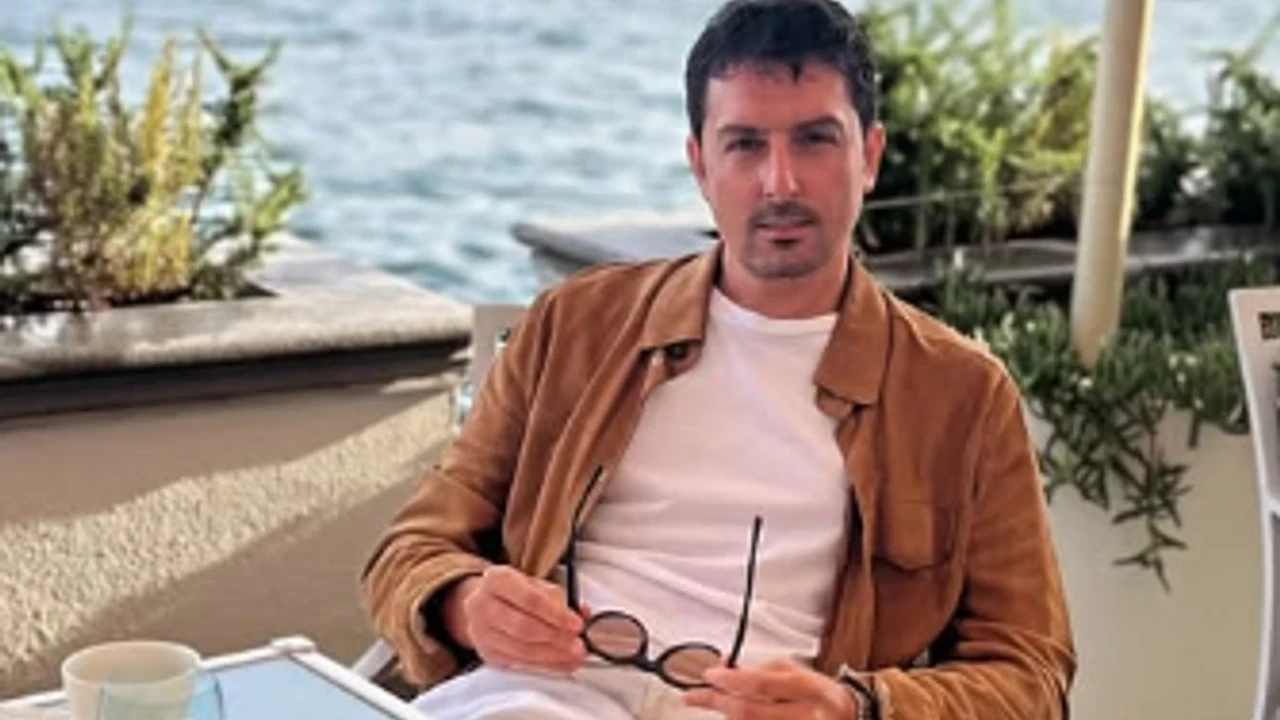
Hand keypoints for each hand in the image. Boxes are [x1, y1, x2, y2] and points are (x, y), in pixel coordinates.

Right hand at [441, 565, 588, 673]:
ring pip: (521, 650)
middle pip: (524, 627)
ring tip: (573, 656)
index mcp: (496, 579)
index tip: (577, 624)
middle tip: (578, 644)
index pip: (530, 599)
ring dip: (552, 655)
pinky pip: (519, 663)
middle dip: (556, 638)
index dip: (556, 614)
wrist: (483, 604)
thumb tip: (582, 613)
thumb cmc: (513, 592)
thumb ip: (558, 598)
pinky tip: (560, 662)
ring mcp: (481, 632)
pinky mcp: (487, 653)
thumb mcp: (534, 584)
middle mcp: (482, 605)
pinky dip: (544, 664)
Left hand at [683, 658, 858, 718]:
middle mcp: (807, 717)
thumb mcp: (795, 672)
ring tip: (714, 702)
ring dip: (727, 716)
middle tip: (693, 696)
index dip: (730, 679)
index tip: (709, 675)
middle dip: (716, 702)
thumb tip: (725, 670)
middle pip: (749, 713)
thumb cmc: (820, 694)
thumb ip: (761, 670)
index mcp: (810, 689)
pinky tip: (732, 716)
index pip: (762, 684)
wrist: (852, 718)